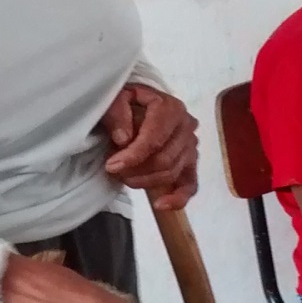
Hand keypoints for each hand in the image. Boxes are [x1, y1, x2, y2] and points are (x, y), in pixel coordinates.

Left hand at [102, 83, 197, 210]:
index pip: (155, 139)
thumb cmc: (127, 101)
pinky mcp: (190, 162)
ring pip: (171, 174)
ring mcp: (191, 146)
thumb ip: (117, 113)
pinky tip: (160, 205)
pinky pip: (190, 185)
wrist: (140, 104)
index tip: (111, 166)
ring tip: (123, 177)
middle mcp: (187, 126)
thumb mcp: (116, 97)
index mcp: (171, 108)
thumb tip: (123, 139)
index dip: (132, 156)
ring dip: (144, 182)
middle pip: (164, 160)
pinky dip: (177, 198)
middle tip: (113, 171)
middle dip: (135, 170)